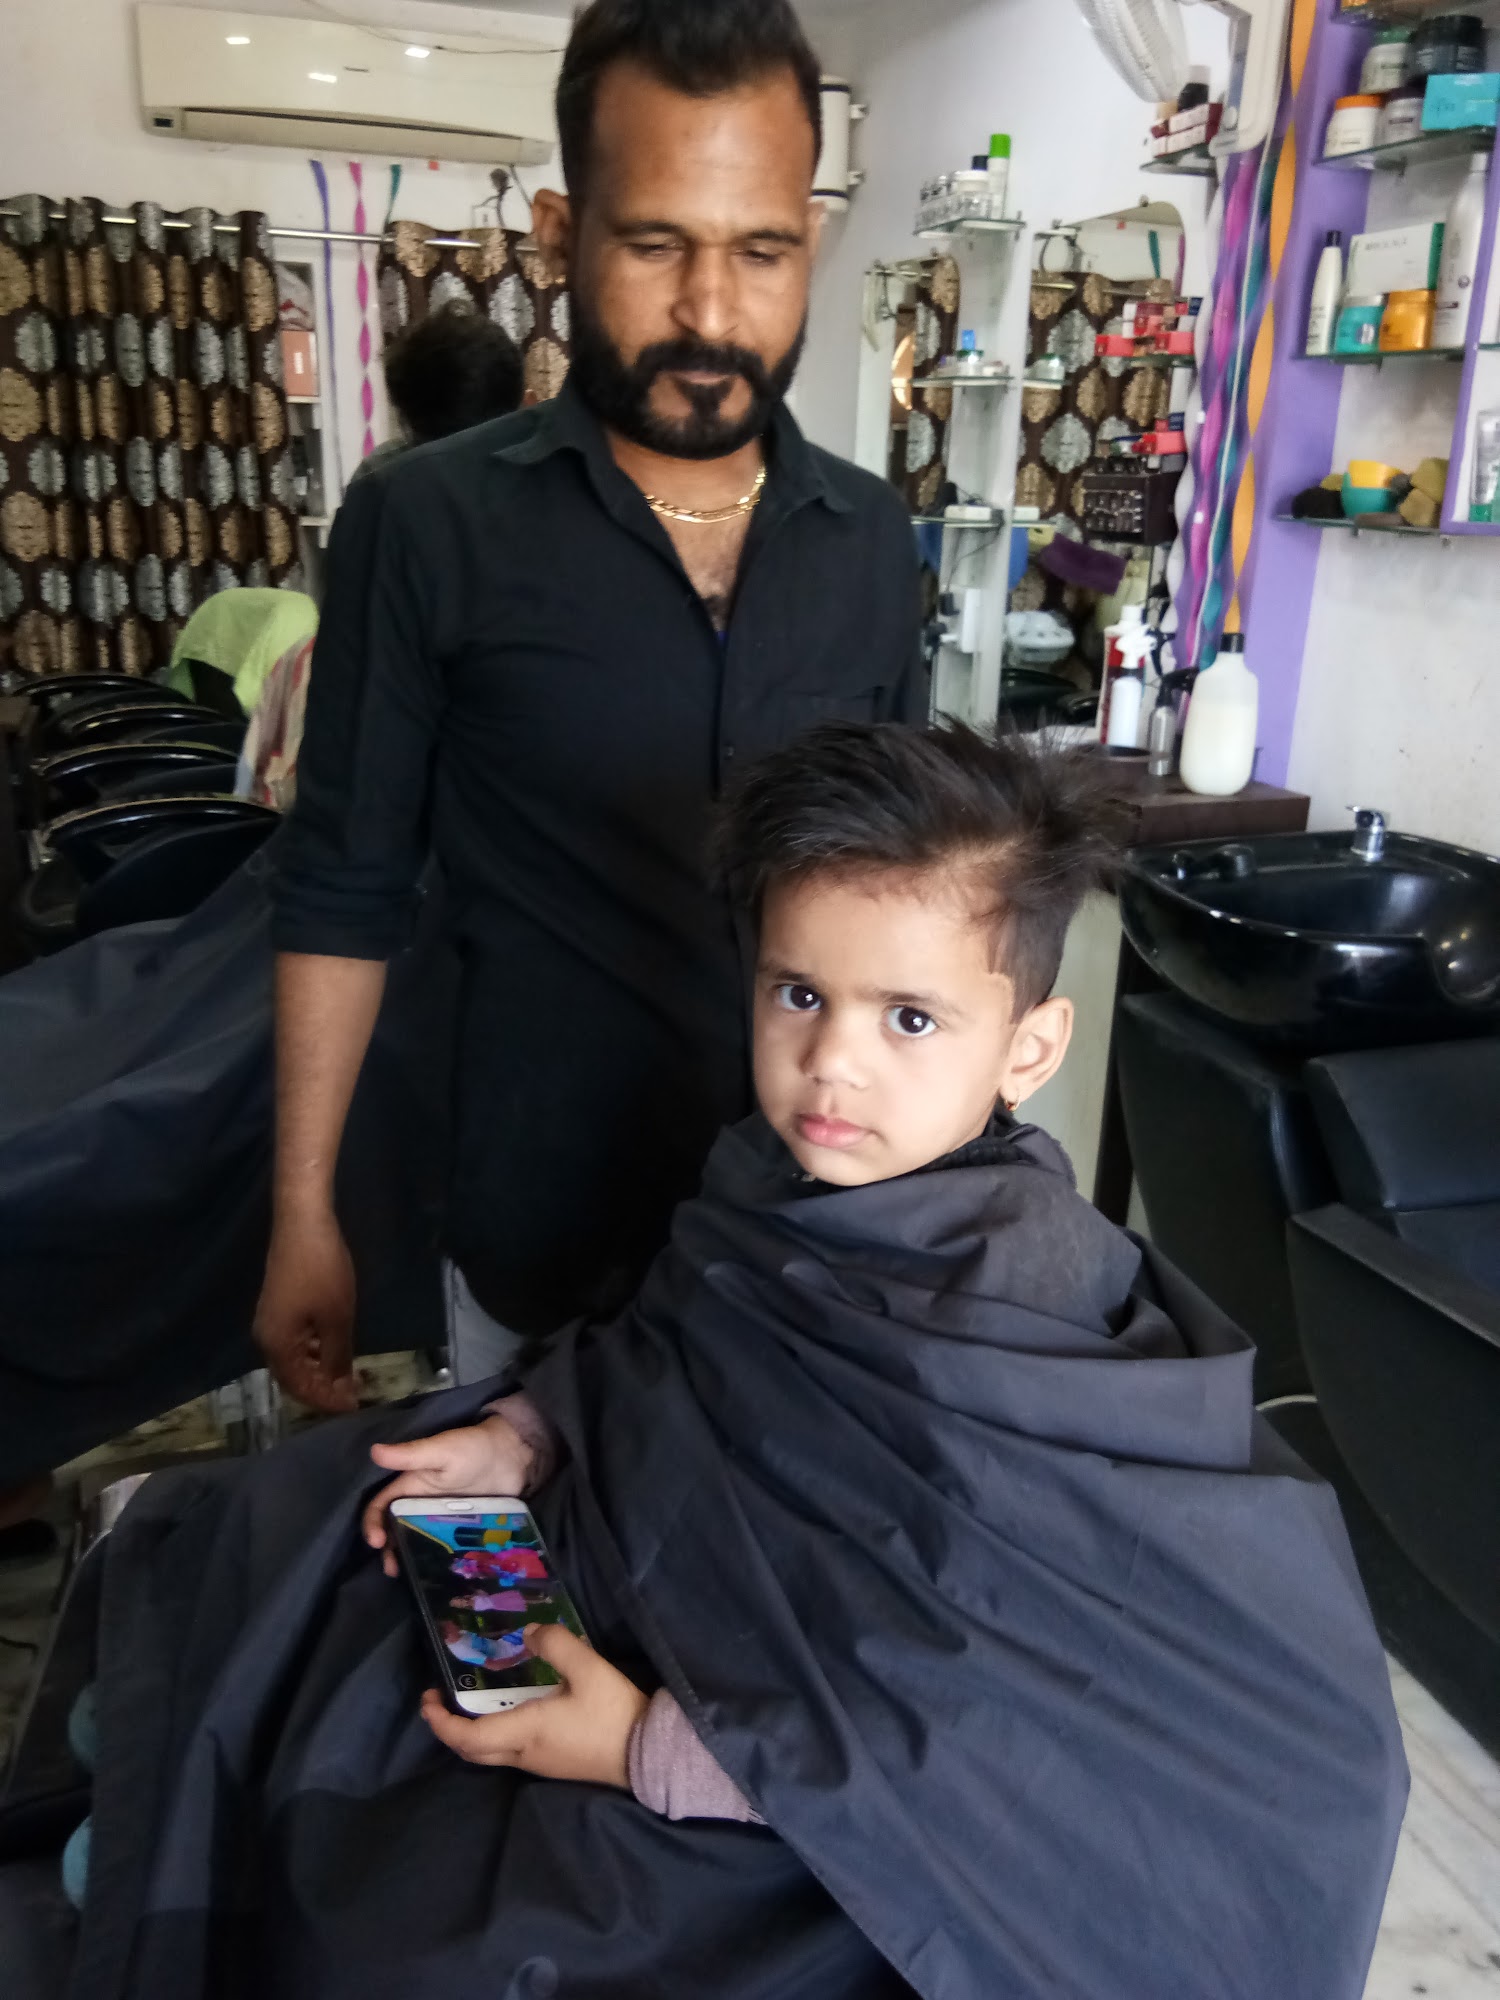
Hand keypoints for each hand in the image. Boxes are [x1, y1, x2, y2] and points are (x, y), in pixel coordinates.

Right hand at [253, 1211, 357, 1413]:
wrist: (302, 1223)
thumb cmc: (321, 1271)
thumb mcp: (337, 1319)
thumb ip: (337, 1356)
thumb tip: (339, 1385)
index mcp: (276, 1345)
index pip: (299, 1388)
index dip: (326, 1401)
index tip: (353, 1409)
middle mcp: (266, 1338)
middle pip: (293, 1376)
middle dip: (322, 1388)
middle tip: (353, 1395)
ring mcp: (271, 1320)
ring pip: (294, 1358)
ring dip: (319, 1370)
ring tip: (350, 1377)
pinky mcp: (279, 1306)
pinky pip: (295, 1341)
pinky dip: (315, 1350)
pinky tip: (335, 1350)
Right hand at [363, 1415, 534, 1575]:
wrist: (513, 1456)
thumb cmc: (474, 1448)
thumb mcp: (442, 1451)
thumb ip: (410, 1455)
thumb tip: (374, 1451)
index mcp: (410, 1486)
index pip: (381, 1507)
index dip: (373, 1523)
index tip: (377, 1543)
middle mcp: (419, 1505)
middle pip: (395, 1530)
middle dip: (388, 1550)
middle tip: (391, 1569)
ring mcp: (440, 1520)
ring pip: (416, 1542)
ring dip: (407, 1558)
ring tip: (409, 1576)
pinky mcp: (459, 1529)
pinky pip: (442, 1547)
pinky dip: (433, 1560)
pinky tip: (436, 1574)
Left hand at [421, 1624, 649, 1789]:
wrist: (646, 1754)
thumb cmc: (612, 1713)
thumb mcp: (589, 1668)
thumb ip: (556, 1645)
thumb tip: (527, 1632)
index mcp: (525, 1731)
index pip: (467, 1737)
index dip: (440, 1722)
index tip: (428, 1699)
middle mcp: (524, 1753)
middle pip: (472, 1751)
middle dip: (449, 1728)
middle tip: (439, 1701)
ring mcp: (539, 1762)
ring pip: (490, 1754)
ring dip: (471, 1732)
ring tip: (470, 1701)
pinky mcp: (554, 1763)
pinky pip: (509, 1752)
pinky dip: (493, 1734)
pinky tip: (508, 1711)